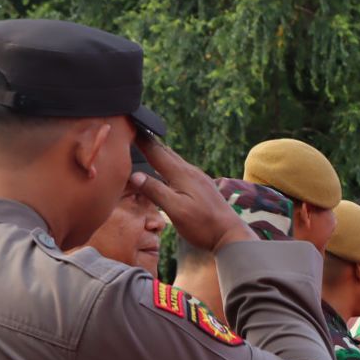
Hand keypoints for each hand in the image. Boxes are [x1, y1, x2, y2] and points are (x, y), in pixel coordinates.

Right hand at [130, 136, 254, 252]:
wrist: (230, 235)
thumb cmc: (203, 225)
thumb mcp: (176, 210)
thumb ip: (155, 191)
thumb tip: (135, 175)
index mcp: (181, 174)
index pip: (156, 152)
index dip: (141, 139)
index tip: (129, 125)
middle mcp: (190, 171)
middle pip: (165, 152)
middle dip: (149, 141)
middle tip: (134, 130)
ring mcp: (198, 178)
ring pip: (174, 160)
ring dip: (159, 152)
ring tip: (147, 145)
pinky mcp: (202, 186)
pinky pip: (181, 169)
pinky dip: (168, 164)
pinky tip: (167, 169)